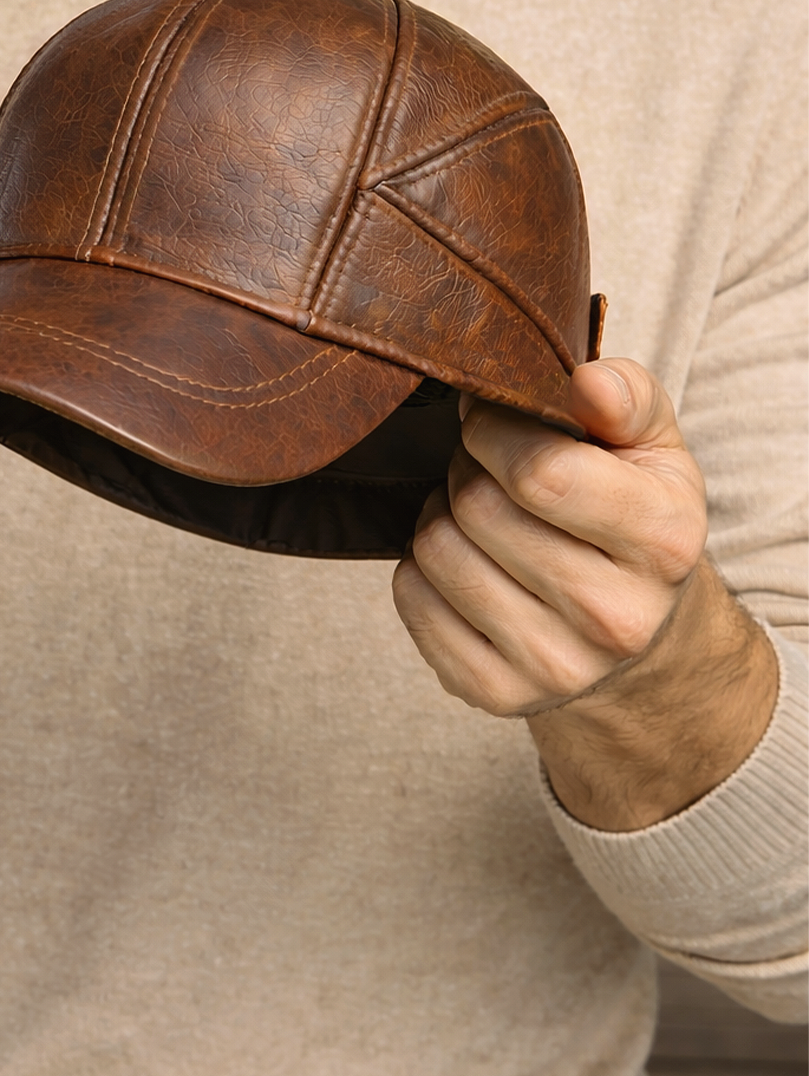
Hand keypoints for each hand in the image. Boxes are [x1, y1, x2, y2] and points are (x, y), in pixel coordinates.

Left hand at [392, 359, 777, 829]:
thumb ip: (626, 397)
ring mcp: (554, 666)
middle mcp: (615, 617)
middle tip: (486, 465)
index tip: (491, 418)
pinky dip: (420, 567)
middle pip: (478, 507)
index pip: (538, 471)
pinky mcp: (494, 693)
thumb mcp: (652, 446)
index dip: (493, 428)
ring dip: (442, 514)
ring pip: (437, 550)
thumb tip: (587, 381)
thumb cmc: (633, 514)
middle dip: (467, 467)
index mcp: (663, 541)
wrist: (638, 634)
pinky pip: (411, 599)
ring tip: (477, 513)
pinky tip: (464, 559)